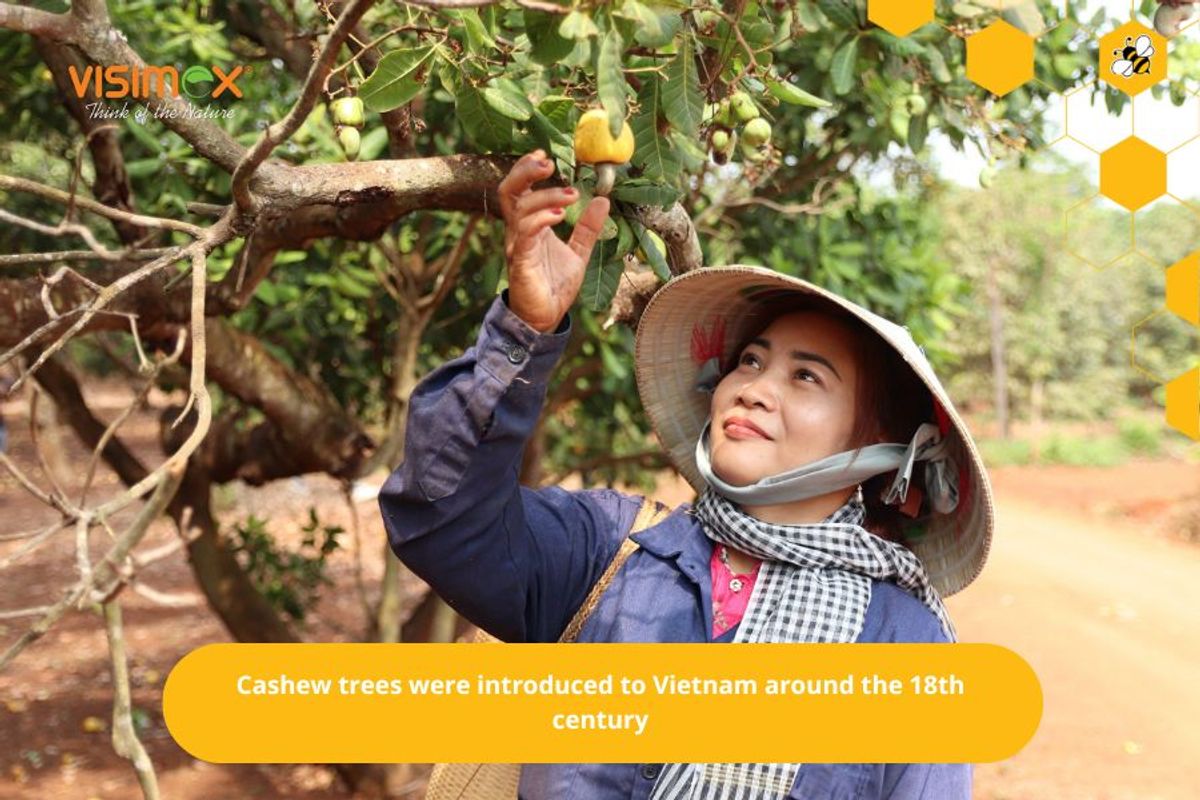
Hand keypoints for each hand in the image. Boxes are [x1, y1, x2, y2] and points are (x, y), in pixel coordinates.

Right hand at [499, 149, 610, 332]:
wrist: (545, 319)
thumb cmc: (555, 285)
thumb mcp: (579, 252)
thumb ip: (588, 228)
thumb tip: (603, 200)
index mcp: (529, 225)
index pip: (519, 189)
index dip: (526, 169)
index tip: (545, 155)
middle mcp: (518, 231)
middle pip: (509, 191)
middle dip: (525, 172)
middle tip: (548, 163)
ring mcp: (517, 245)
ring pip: (520, 210)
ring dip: (546, 197)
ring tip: (571, 196)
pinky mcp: (520, 262)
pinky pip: (524, 235)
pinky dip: (541, 220)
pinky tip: (560, 216)